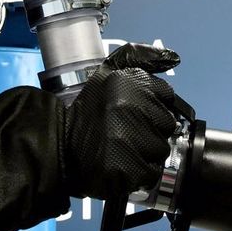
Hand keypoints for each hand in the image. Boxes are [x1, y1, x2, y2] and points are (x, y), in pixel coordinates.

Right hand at [59, 44, 192, 200]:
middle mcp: (131, 108)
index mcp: (129, 83)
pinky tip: (121, 164)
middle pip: (167, 124)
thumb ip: (141, 59)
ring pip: (160, 149)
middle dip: (150, 129)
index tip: (133, 113)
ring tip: (122, 148)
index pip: (167, 96)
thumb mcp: (108, 72)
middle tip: (125, 132)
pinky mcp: (127, 168)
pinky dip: (139, 173)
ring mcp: (130, 140)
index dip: (152, 107)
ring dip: (145, 152)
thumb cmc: (86, 111)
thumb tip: (173, 56)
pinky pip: (151, 173)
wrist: (58, 145)